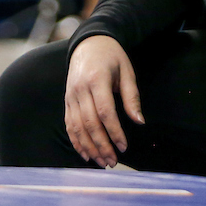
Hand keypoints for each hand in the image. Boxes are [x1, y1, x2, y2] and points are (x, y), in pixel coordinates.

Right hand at [64, 35, 143, 167]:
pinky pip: (69, 125)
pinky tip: (86, 154)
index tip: (124, 146)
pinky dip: (76, 141)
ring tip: (102, 162)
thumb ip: (132, 97)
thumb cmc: (112, 57)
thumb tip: (140, 122)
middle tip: (113, 161)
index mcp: (96, 79)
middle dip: (101, 145)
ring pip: (77, 127)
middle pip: (89, 123)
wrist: (89, 43)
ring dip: (89, 147)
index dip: (114, 131)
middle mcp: (80, 89)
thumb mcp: (127, 71)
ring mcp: (70, 95)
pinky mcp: (66, 101)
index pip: (105, 111)